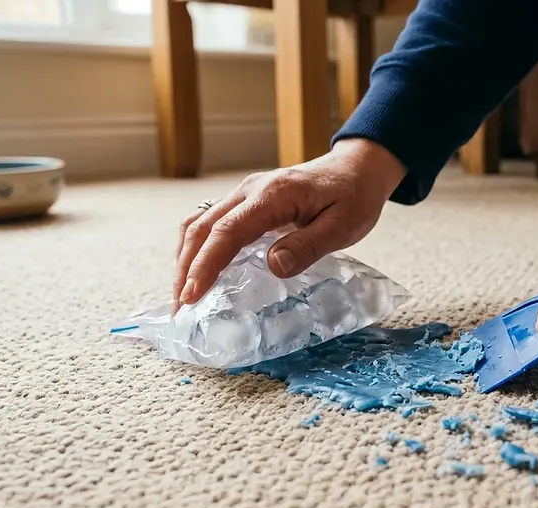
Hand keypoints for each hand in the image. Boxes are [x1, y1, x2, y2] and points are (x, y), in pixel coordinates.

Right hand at [173, 139, 405, 310]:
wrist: (357, 169)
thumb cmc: (354, 197)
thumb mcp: (343, 226)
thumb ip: (308, 245)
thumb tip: (273, 267)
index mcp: (272, 195)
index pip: (227, 232)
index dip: (205, 265)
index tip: (191, 296)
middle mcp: (250, 190)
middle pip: (201, 228)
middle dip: (185, 269)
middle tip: (180, 309)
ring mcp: (244, 193)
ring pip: (199, 224)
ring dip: (186, 259)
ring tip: (183, 295)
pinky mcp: (246, 201)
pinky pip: (210, 223)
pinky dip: (197, 248)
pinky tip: (198, 272)